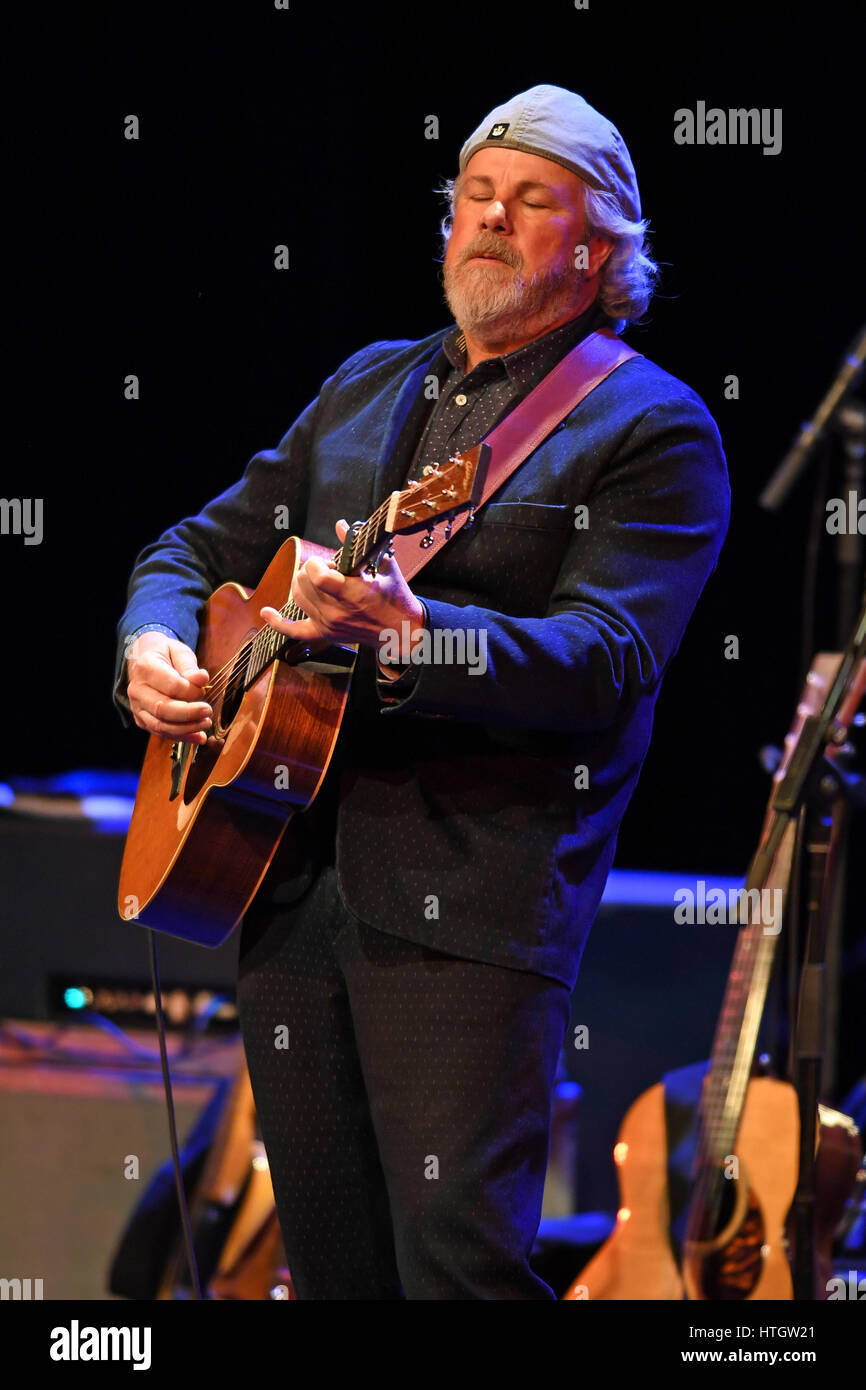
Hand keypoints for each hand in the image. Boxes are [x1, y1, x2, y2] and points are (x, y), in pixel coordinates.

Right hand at [126, 631, 211, 743]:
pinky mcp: (141, 719)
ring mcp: (137, 706)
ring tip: (205, 724)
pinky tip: (197, 736)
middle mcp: (137, 689)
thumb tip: (202, 679)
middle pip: (162, 709)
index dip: (192, 691)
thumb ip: (189, 666)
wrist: (144, 659)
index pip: (172, 686)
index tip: (204, 689)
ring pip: (160, 725)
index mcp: (146, 668)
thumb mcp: (178, 651)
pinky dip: (181, 737)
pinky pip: (160, 733)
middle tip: (208, 712)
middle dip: (189, 714)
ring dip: (186, 729)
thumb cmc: (164, 655)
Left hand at [260, 520, 425, 653]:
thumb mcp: (384, 566)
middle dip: (311, 570)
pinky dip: (277, 621)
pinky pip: (294, 631)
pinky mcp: (324, 634)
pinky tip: (266, 612)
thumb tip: (341, 525)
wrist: (401, 631)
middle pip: (303, 583)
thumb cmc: (396, 597)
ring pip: (297, 598)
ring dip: (301, 583)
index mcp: (354, 593)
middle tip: (328, 569)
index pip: (318, 576)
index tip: (328, 561)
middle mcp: (338, 611)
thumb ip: (359, 545)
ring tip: (317, 580)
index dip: (317, 563)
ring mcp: (329, 624)